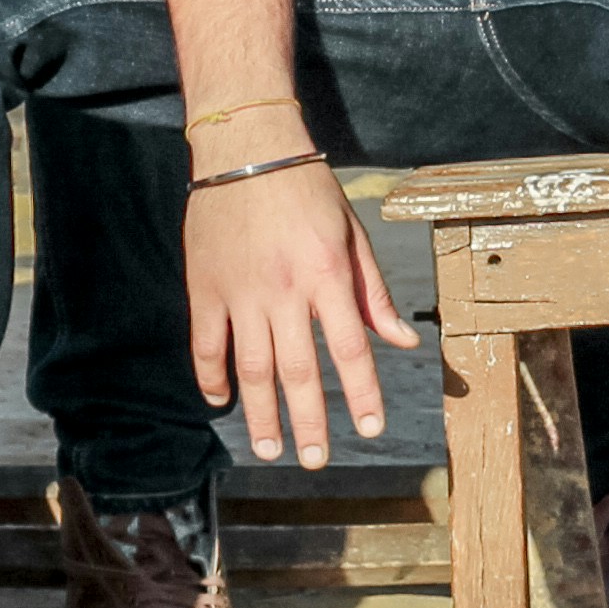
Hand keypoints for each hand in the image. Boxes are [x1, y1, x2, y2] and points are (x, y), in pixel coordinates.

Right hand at [184, 137, 416, 466]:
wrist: (246, 147)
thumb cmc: (308, 189)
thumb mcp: (352, 233)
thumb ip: (374, 292)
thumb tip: (403, 341)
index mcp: (327, 274)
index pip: (350, 348)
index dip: (361, 394)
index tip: (370, 430)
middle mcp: (284, 289)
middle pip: (298, 371)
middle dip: (310, 421)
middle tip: (315, 460)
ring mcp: (240, 291)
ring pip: (251, 368)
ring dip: (261, 414)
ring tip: (270, 449)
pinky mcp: (205, 287)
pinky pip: (207, 344)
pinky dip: (213, 377)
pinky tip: (222, 401)